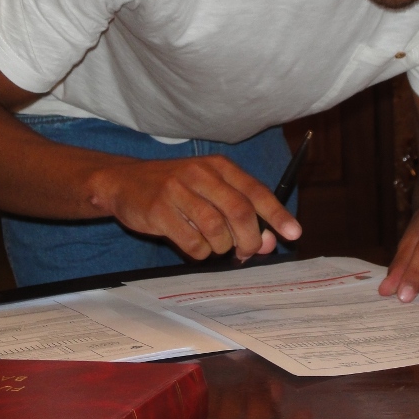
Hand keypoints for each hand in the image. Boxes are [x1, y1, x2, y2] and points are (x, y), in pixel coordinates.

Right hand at [89, 155, 301, 260]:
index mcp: (218, 166)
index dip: (277, 215)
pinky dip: (199, 252)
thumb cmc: (175, 188)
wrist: (124, 182)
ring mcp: (178, 191)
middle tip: (246, 252)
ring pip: (217, 230)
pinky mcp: (159, 211)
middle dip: (249, 239)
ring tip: (213, 245)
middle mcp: (200, 174)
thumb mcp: (208, 190)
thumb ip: (239, 212)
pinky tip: (193, 245)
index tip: (294, 234)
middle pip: (239, 212)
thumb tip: (267, 242)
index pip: (256, 191)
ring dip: (221, 247)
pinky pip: (192, 243)